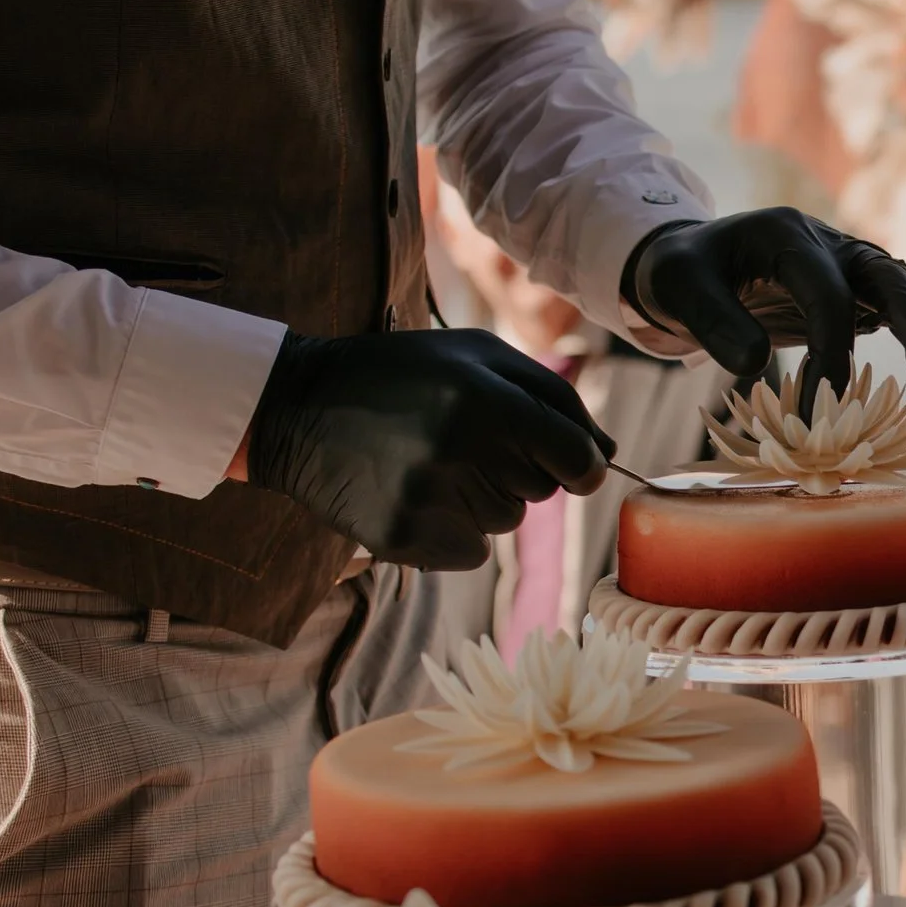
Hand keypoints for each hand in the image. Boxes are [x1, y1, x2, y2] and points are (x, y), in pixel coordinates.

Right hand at [244, 329, 609, 570]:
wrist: (297, 408)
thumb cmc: (400, 375)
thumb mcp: (473, 356)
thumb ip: (550, 395)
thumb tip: (608, 453)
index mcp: (482, 397)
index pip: (574, 458)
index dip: (585, 466)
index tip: (577, 467)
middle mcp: (458, 450)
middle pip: (542, 490)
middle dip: (521, 468)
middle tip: (467, 440)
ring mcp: (428, 499)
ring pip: (506, 521)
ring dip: (486, 498)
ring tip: (434, 462)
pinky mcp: (404, 537)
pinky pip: (471, 550)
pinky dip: (456, 529)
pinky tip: (416, 492)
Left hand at [624, 208, 905, 404]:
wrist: (690, 260)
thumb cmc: (680, 273)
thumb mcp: (678, 288)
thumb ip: (713, 322)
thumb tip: (756, 366)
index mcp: (787, 235)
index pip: (826, 290)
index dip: (831, 348)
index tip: (824, 406)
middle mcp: (830, 243)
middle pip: (890, 278)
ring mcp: (850, 265)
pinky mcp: (859, 291)